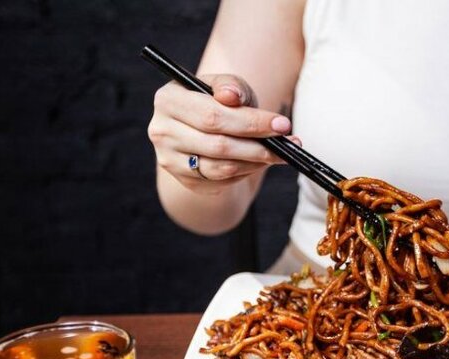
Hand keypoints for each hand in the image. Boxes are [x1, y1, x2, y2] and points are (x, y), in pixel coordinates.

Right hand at [147, 74, 296, 186]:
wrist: (202, 127)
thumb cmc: (217, 102)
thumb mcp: (226, 86)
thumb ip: (232, 86)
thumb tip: (231, 96)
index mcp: (168, 100)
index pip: (213, 116)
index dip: (251, 122)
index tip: (282, 125)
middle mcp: (162, 131)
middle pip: (218, 145)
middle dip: (258, 146)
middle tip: (287, 145)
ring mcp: (169, 159)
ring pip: (221, 168)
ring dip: (255, 163)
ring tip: (277, 154)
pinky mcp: (183, 180)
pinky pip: (221, 182)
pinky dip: (245, 173)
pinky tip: (258, 162)